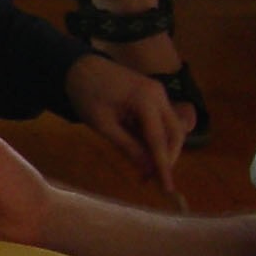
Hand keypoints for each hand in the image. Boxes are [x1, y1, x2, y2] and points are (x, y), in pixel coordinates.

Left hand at [62, 52, 184, 196]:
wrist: (80, 67)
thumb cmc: (87, 94)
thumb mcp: (103, 125)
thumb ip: (128, 146)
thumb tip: (147, 169)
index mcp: (146, 99)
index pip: (160, 139)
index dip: (164, 166)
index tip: (167, 188)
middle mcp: (159, 94)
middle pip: (175, 133)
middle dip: (168, 158)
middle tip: (153, 180)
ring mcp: (158, 93)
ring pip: (172, 128)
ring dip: (162, 149)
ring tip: (145, 170)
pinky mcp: (154, 95)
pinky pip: (162, 120)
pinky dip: (156, 138)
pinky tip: (143, 151)